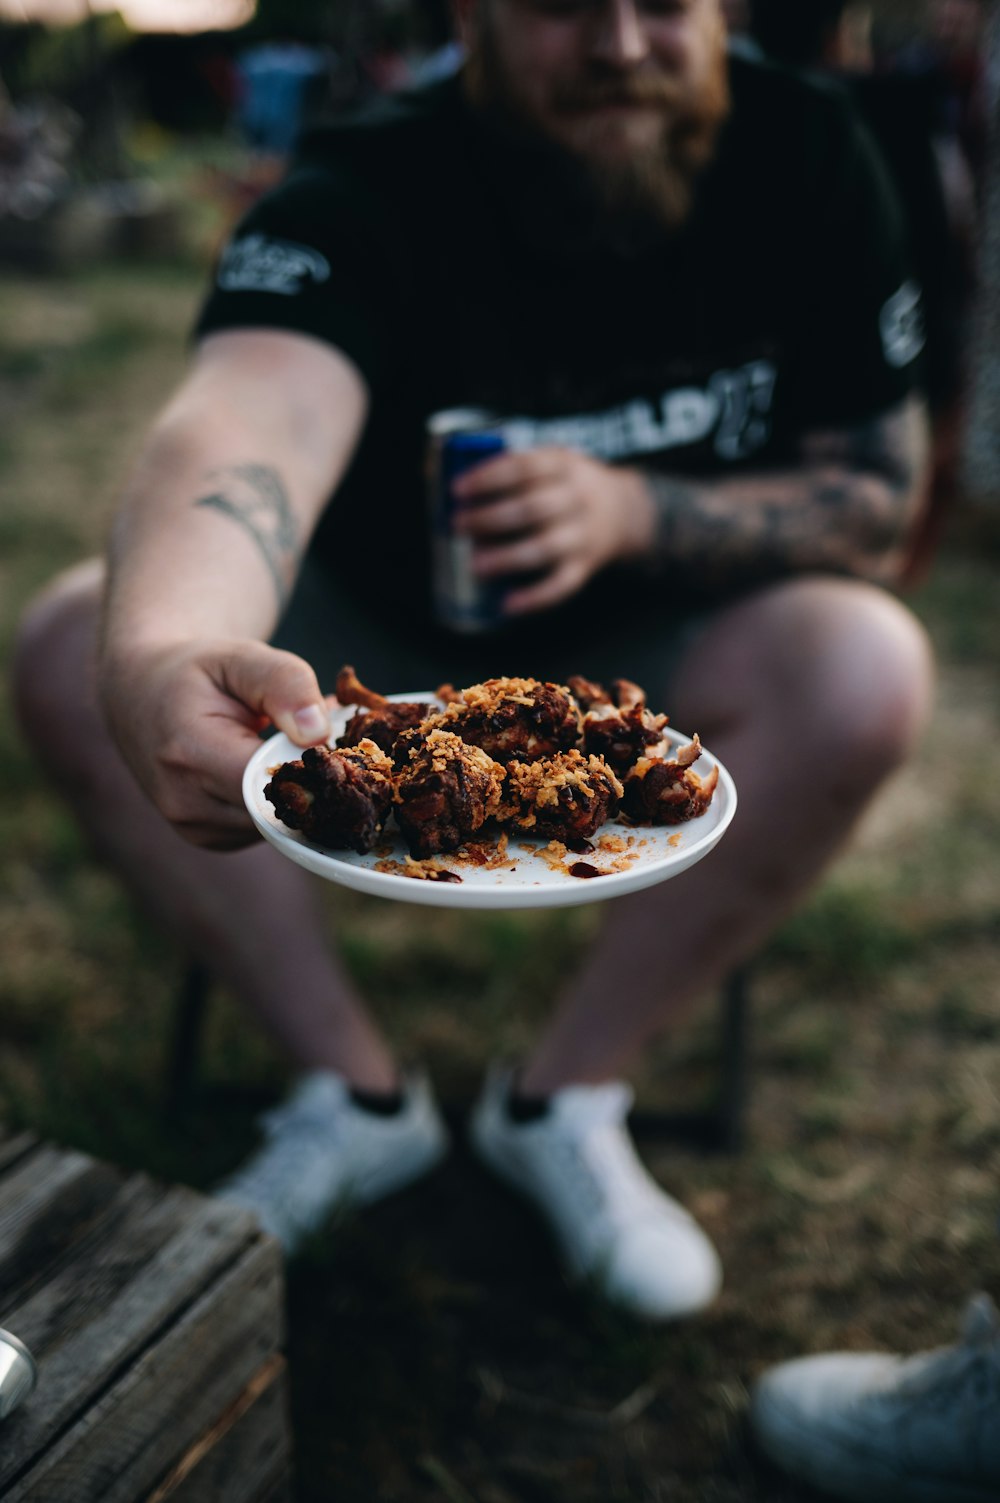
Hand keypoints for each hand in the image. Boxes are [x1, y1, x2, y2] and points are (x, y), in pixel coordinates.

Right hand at [99, 638, 330, 849]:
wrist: (141, 695)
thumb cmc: (197, 673)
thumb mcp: (240, 658)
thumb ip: (285, 684)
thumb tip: (319, 734)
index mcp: (190, 752)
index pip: (272, 779)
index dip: (313, 763)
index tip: (334, 739)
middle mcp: (186, 801)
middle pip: (279, 808)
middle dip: (311, 779)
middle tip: (323, 740)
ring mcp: (194, 828)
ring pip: (276, 824)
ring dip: (295, 793)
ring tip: (289, 749)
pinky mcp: (207, 839)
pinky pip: (262, 829)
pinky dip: (277, 804)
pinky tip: (271, 770)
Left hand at [453, 447, 653, 613]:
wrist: (626, 512)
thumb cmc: (568, 485)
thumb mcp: (553, 461)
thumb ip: (512, 467)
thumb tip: (439, 475)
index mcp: (564, 465)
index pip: (524, 467)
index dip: (488, 478)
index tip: (457, 489)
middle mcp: (577, 499)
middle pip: (531, 508)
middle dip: (490, 518)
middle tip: (457, 525)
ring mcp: (583, 536)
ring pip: (543, 548)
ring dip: (506, 558)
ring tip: (474, 565)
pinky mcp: (585, 567)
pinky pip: (561, 586)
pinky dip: (534, 598)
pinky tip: (507, 604)